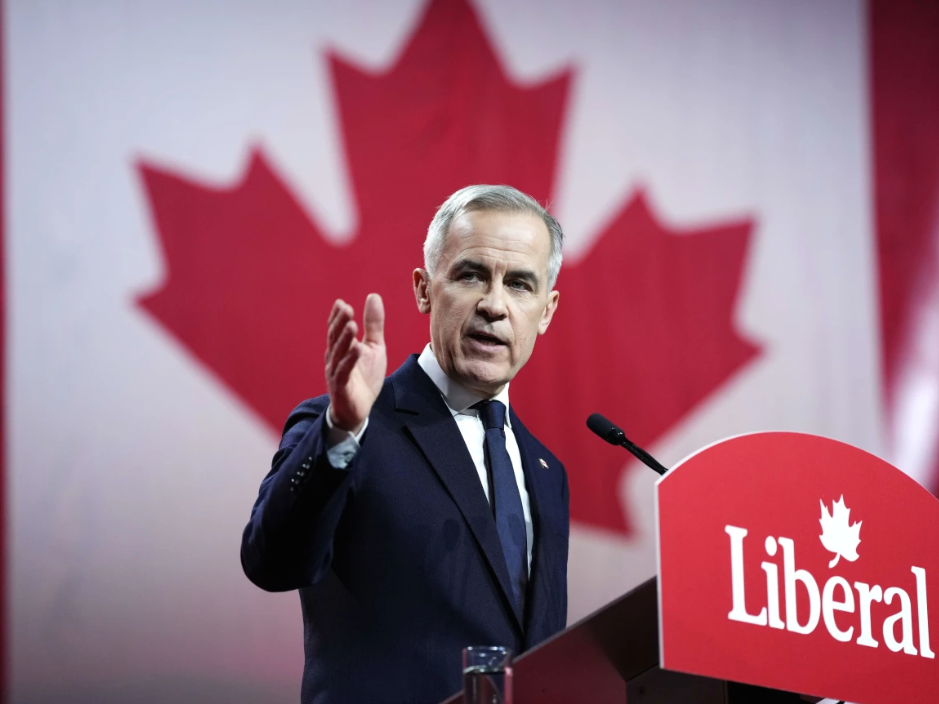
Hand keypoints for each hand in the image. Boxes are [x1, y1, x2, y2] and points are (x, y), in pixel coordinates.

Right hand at [325, 294, 386, 432]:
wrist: (359, 409)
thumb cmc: (364, 377)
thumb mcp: (373, 347)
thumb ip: (373, 324)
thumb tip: (373, 296)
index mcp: (341, 348)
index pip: (336, 329)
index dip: (337, 317)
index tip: (341, 303)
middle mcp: (335, 358)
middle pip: (335, 338)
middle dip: (339, 323)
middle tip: (346, 308)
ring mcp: (336, 372)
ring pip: (339, 353)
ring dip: (344, 339)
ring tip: (351, 324)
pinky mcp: (342, 387)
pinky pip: (344, 371)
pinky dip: (350, 360)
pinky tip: (357, 349)